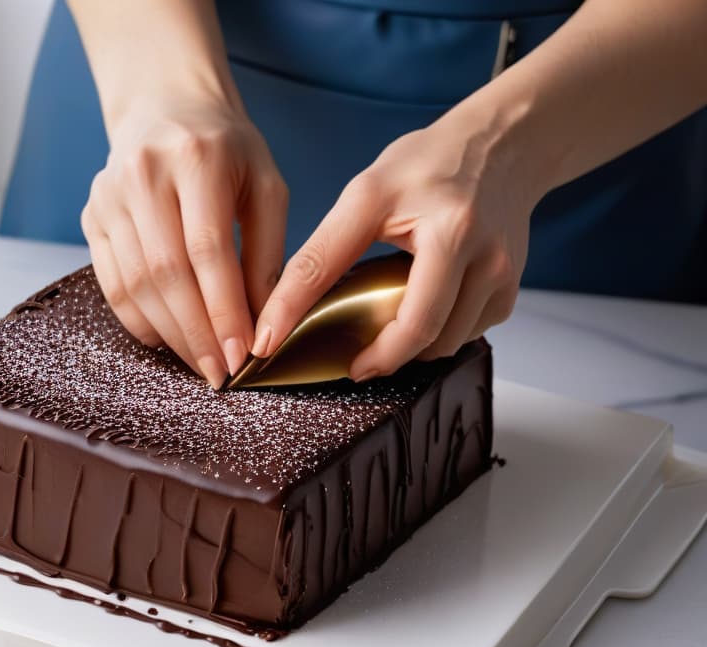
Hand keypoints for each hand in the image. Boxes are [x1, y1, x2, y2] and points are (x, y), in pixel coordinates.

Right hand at [81, 97, 287, 387]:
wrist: (166, 106)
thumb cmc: (227, 149)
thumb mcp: (265, 185)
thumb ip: (269, 253)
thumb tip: (265, 326)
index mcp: (195, 158)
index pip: (207, 250)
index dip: (223, 309)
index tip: (242, 354)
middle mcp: (142, 174)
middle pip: (166, 273)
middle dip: (196, 332)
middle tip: (221, 373)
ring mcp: (108, 196)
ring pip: (135, 284)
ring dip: (171, 334)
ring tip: (201, 362)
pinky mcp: (91, 217)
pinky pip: (112, 284)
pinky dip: (142, 320)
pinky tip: (169, 339)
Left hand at [252, 109, 535, 379]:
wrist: (503, 147)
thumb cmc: (431, 165)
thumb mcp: (366, 193)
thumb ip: (326, 250)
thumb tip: (282, 310)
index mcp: (440, 224)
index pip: (366, 288)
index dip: (310, 318)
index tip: (273, 344)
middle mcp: (475, 248)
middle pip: (420, 333)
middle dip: (381, 356)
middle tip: (352, 362)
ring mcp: (501, 272)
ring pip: (445, 343)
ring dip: (409, 347)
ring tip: (384, 330)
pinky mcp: (510, 290)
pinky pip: (466, 334)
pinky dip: (438, 334)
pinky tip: (420, 310)